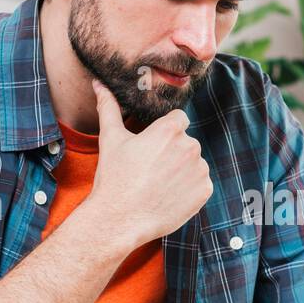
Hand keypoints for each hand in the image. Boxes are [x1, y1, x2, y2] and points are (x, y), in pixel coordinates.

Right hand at [81, 78, 212, 248]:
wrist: (120, 219)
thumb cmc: (114, 177)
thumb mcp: (110, 139)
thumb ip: (109, 108)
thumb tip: (98, 83)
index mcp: (170, 130)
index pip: (178, 119)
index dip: (164, 132)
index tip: (152, 147)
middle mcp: (190, 146)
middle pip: (185, 143)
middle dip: (172, 153)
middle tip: (150, 170)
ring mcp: (200, 170)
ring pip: (193, 163)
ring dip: (181, 170)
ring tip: (157, 184)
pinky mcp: (205, 191)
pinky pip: (200, 184)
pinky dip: (188, 189)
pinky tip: (168, 196)